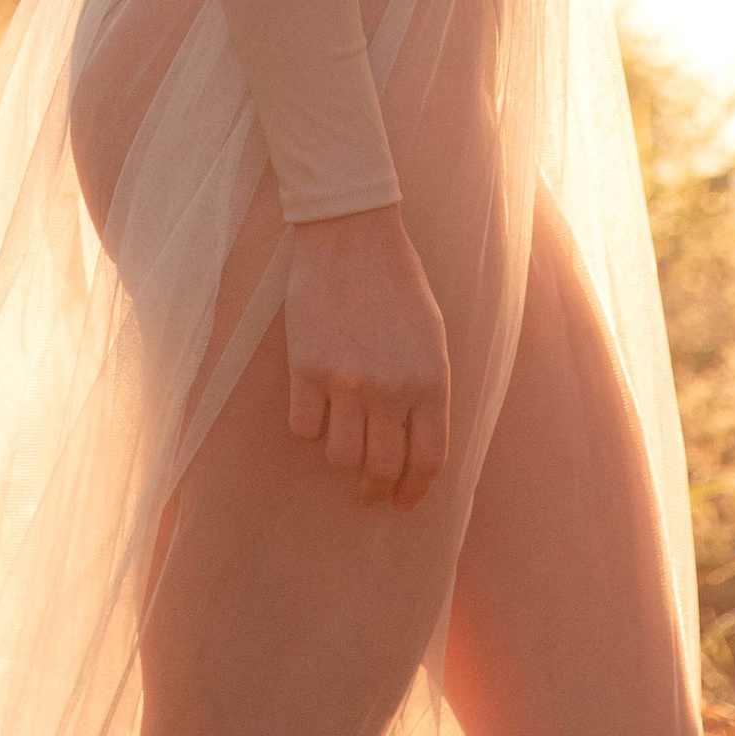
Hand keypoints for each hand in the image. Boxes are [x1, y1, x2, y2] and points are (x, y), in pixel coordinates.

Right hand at [283, 204, 450, 511]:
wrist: (351, 233)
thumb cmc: (397, 282)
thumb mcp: (431, 336)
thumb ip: (426, 389)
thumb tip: (414, 444)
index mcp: (430, 380)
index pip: (428, 461)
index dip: (414, 491)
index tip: (403, 502)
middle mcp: (390, 388)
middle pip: (381, 470)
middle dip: (375, 490)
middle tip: (368, 491)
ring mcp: (346, 381)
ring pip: (339, 456)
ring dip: (341, 453)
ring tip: (341, 435)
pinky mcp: (306, 369)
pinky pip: (303, 427)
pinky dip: (308, 424)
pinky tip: (314, 403)